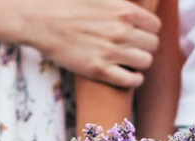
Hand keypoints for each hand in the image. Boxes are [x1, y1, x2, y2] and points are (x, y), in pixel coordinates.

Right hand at [24, 0, 160, 87]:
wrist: (39, 19)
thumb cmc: (65, 2)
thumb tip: (128, 2)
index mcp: (124, 9)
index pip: (155, 26)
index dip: (148, 30)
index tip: (140, 33)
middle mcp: (121, 31)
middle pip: (152, 45)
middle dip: (145, 46)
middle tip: (134, 48)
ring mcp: (110, 52)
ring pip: (145, 62)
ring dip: (140, 62)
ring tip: (131, 61)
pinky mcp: (98, 70)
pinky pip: (131, 80)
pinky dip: (134, 79)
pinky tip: (129, 75)